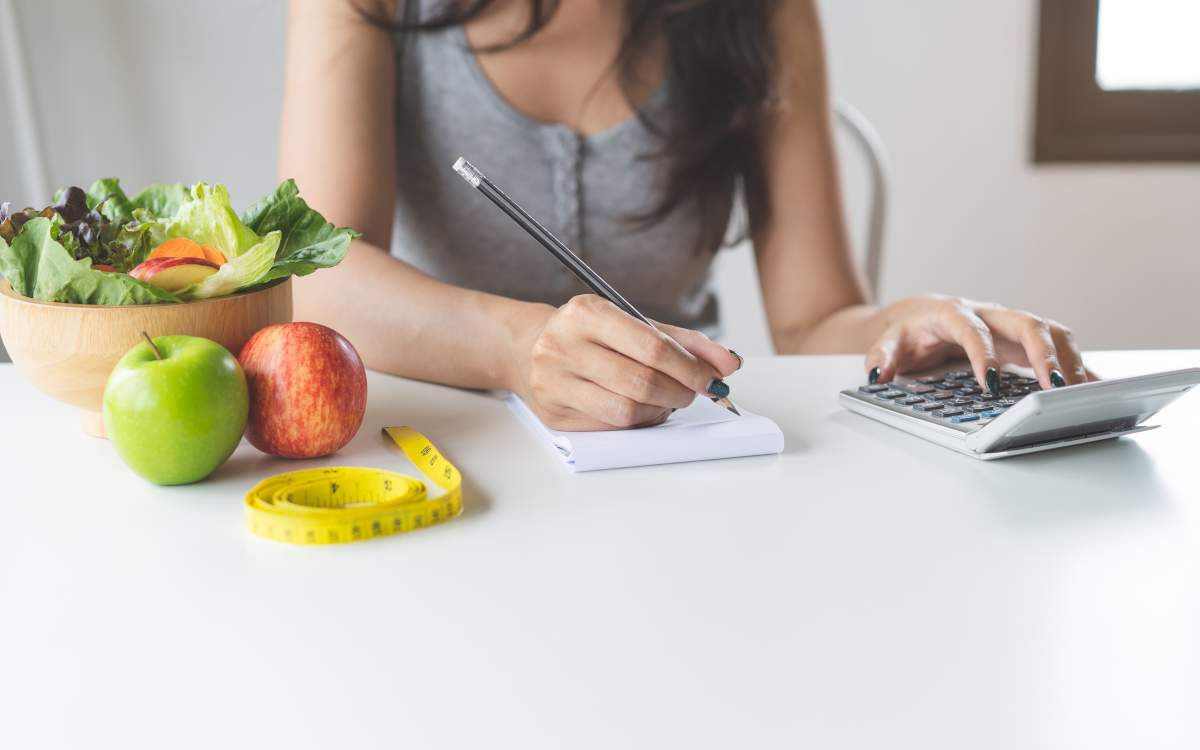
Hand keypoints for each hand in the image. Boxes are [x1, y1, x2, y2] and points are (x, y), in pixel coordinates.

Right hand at [511, 295, 740, 430]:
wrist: (527, 348)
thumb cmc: (588, 335)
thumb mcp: (631, 324)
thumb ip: (681, 341)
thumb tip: (727, 362)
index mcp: (585, 313)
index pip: (652, 347)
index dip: (691, 367)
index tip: (713, 377)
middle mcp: (562, 346)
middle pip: (642, 382)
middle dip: (680, 391)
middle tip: (693, 391)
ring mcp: (553, 384)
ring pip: (627, 411)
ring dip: (660, 410)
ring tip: (667, 399)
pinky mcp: (553, 416)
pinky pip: (611, 427)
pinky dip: (637, 421)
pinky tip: (641, 409)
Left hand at [865, 295, 1097, 390]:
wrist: (917, 316)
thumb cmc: (907, 332)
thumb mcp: (886, 344)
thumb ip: (880, 358)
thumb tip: (876, 376)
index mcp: (953, 314)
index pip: (973, 330)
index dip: (982, 354)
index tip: (989, 383)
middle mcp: (988, 315)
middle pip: (1026, 323)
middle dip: (1043, 353)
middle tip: (1053, 387)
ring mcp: (1009, 326)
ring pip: (1050, 331)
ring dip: (1068, 358)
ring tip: (1078, 391)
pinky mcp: (1022, 340)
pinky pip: (1058, 345)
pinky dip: (1078, 364)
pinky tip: (1094, 386)